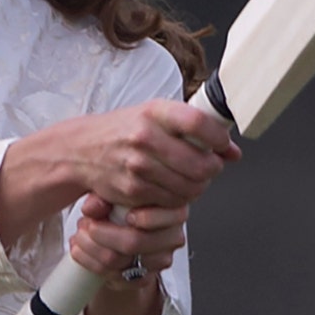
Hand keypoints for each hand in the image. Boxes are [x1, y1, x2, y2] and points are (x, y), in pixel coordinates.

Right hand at [55, 98, 240, 209]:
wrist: (80, 150)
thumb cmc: (123, 130)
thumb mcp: (156, 117)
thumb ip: (195, 129)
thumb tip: (233, 152)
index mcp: (154, 112)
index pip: (198, 123)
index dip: (219, 138)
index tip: (222, 144)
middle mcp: (145, 137)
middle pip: (201, 164)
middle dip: (213, 169)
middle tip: (209, 166)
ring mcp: (138, 166)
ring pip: (191, 187)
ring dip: (198, 186)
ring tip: (191, 177)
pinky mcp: (133, 190)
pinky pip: (172, 201)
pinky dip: (179, 198)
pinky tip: (172, 187)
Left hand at [67, 195, 188, 287]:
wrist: (128, 233)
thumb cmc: (127, 208)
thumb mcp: (118, 194)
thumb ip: (104, 196)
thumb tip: (91, 207)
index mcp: (175, 210)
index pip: (165, 217)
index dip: (143, 218)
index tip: (123, 214)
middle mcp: (173, 237)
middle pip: (135, 242)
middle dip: (101, 234)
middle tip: (84, 224)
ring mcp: (160, 260)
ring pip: (118, 261)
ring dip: (90, 249)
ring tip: (78, 236)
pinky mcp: (145, 278)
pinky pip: (115, 278)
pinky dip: (91, 264)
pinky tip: (80, 252)